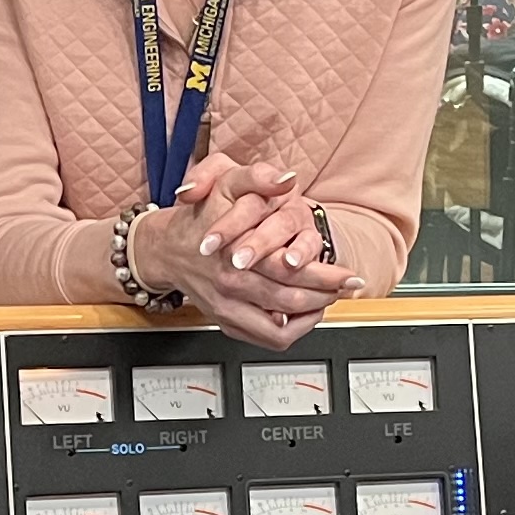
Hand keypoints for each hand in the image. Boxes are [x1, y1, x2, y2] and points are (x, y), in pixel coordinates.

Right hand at [134, 161, 357, 349]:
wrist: (165, 248)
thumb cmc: (199, 216)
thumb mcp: (225, 182)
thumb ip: (257, 176)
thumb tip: (287, 178)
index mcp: (236, 254)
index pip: (291, 272)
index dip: (327, 275)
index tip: (349, 275)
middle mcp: (232, 286)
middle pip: (292, 302)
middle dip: (326, 296)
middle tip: (346, 288)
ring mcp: (228, 309)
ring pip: (280, 327)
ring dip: (309, 317)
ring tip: (326, 301)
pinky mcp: (226, 322)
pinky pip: (265, 338)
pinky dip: (288, 331)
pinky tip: (300, 314)